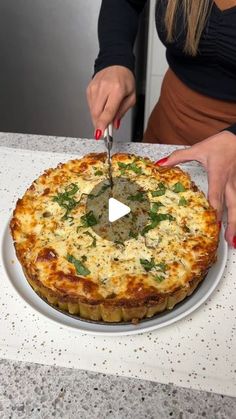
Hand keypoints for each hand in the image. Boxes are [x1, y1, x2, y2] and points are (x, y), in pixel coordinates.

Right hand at [86, 65, 135, 137]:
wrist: (116, 64)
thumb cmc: (125, 79)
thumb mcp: (131, 97)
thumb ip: (122, 112)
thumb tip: (114, 124)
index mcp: (117, 90)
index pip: (108, 111)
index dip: (103, 124)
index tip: (100, 134)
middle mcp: (104, 88)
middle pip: (97, 112)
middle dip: (99, 125)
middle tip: (104, 132)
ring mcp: (95, 87)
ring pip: (92, 110)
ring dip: (98, 118)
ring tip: (105, 116)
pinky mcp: (89, 88)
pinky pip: (90, 105)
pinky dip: (96, 110)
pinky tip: (102, 106)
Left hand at [156, 131, 235, 246]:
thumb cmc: (220, 144)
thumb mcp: (198, 149)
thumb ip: (179, 157)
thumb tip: (161, 164)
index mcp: (218, 176)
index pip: (216, 196)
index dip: (214, 211)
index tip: (213, 224)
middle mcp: (229, 183)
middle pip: (232, 207)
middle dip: (232, 225)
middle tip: (229, 241)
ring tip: (234, 241)